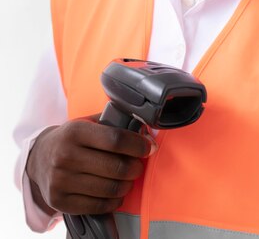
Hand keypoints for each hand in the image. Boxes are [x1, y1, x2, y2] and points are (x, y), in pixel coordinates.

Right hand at [26, 115, 155, 215]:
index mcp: (75, 132)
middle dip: (135, 167)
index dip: (137, 145)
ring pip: (110, 189)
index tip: (148, 147)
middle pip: (116, 167)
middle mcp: (66, 156)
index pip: (115, 139)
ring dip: (127, 185)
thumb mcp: (87, 123)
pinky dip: (114, 201)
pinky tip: (115, 193)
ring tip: (128, 179)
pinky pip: (98, 206)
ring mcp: (61, 181)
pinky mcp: (60, 202)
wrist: (38, 158)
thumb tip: (146, 135)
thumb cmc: (71, 138)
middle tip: (138, 166)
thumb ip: (114, 124)